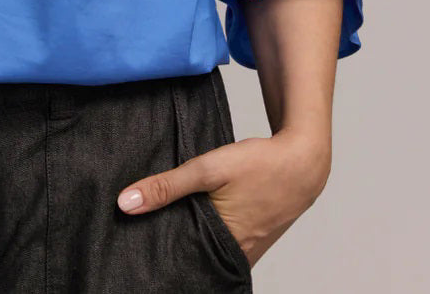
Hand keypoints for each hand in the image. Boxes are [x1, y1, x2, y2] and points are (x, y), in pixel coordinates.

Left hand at [115, 129, 331, 268]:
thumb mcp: (208, 169)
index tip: (138, 254)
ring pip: (209, 251)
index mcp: (226, 248)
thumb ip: (167, 186)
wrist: (303, 161)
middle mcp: (239, 256)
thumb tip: (126, 203)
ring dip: (190, 241)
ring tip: (162, 228)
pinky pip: (223, 243)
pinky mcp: (253, 238)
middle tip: (143, 240)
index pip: (184, 268)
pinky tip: (191, 219)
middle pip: (195, 261)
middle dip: (173, 251)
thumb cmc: (259, 164)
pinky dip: (207, 233)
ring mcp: (248, 249)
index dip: (161, 262)